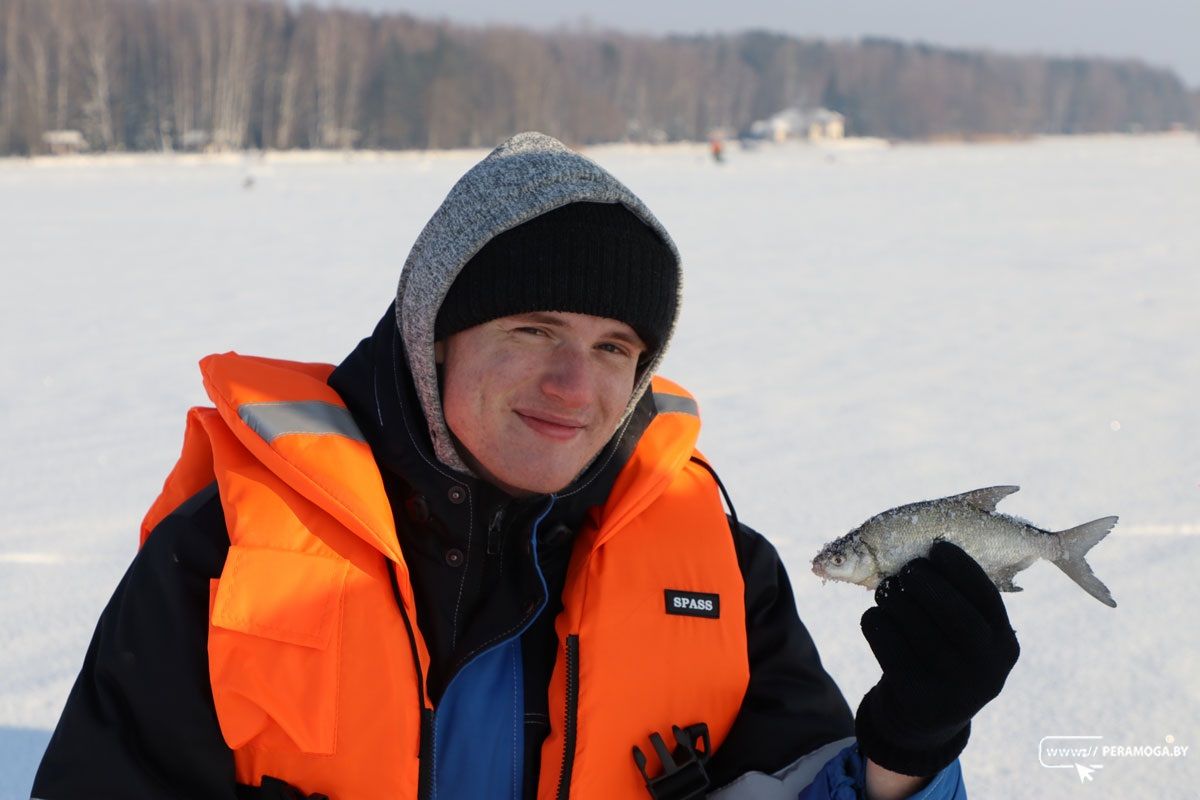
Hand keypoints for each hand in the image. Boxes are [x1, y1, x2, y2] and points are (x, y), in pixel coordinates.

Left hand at [855, 541, 1019, 776]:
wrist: (925, 718)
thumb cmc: (947, 655)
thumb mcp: (969, 634)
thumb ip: (961, 599)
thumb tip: (929, 547)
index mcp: (1004, 645)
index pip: (986, 597)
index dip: (960, 567)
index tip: (937, 547)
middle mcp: (986, 670)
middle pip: (954, 614)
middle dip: (927, 582)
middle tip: (908, 569)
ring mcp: (953, 689)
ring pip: (916, 627)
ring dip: (895, 598)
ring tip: (888, 590)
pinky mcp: (917, 697)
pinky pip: (888, 644)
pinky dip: (876, 620)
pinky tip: (877, 615)